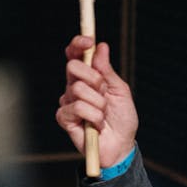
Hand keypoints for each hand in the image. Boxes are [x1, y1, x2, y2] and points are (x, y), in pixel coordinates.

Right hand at [56, 36, 138, 167]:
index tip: (88, 40)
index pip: (76, 55)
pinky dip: (93, 116)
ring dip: (98, 103)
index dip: (78, 45)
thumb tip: (101, 47)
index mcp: (88, 77)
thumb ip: (108, 71)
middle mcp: (74, 87)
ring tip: (104, 115)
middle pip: (73, 67)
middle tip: (104, 93)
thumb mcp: (120, 91)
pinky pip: (77, 107)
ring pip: (78, 89)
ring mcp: (68, 102)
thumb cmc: (122, 119)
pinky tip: (96, 125)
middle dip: (94, 78)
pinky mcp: (64, 118)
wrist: (121, 146)